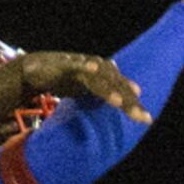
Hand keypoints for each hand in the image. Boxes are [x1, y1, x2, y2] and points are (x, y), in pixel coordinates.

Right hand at [17, 53, 151, 124]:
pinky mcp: (66, 63)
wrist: (36, 69)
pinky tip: (93, 68)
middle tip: (140, 117)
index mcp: (104, 76)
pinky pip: (76, 65)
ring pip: (99, 78)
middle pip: (116, 86)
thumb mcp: (87, 92)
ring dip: (109, 89)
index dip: (134, 105)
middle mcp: (98, 68)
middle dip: (128, 101)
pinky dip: (84, 66)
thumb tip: (128, 100)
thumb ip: (106, 94)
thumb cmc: (64, 80)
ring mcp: (82, 65)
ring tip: (119, 102)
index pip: (123, 92)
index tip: (147, 120)